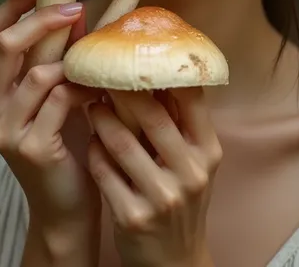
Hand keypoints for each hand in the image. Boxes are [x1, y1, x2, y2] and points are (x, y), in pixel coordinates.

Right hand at [0, 0, 103, 241]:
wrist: (67, 204)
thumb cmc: (68, 141)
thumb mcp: (56, 93)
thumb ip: (59, 57)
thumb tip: (77, 12)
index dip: (12, 6)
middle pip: (4, 44)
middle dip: (42, 18)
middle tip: (77, 8)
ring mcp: (6, 130)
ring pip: (38, 72)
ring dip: (72, 59)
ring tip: (94, 60)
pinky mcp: (31, 147)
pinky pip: (60, 99)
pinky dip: (83, 88)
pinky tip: (98, 92)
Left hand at [86, 87, 221, 266]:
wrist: (174, 262)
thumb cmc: (180, 198)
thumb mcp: (193, 163)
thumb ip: (180, 125)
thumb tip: (156, 71)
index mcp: (208, 151)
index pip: (191, 98)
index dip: (164, 72)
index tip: (141, 53)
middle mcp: (191, 173)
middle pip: (153, 116)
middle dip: (123, 90)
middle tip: (103, 72)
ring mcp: (162, 197)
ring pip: (122, 143)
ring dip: (102, 118)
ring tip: (91, 104)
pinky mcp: (132, 217)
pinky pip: (104, 172)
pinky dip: (94, 152)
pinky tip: (90, 141)